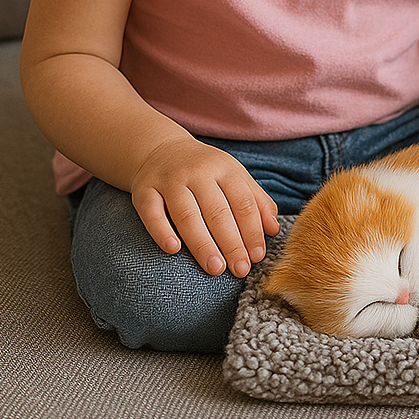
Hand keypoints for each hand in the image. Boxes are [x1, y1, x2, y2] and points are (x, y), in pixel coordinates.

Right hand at [130, 136, 279, 276]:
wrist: (161, 149)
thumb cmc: (206, 170)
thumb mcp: (234, 176)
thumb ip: (256, 201)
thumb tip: (274, 229)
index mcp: (224, 168)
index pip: (242, 202)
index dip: (252, 230)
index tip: (257, 256)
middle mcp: (197, 172)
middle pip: (217, 211)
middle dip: (232, 243)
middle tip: (240, 269)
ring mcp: (170, 180)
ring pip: (187, 214)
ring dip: (202, 243)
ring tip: (216, 268)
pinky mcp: (144, 190)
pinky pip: (152, 212)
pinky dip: (162, 230)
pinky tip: (173, 249)